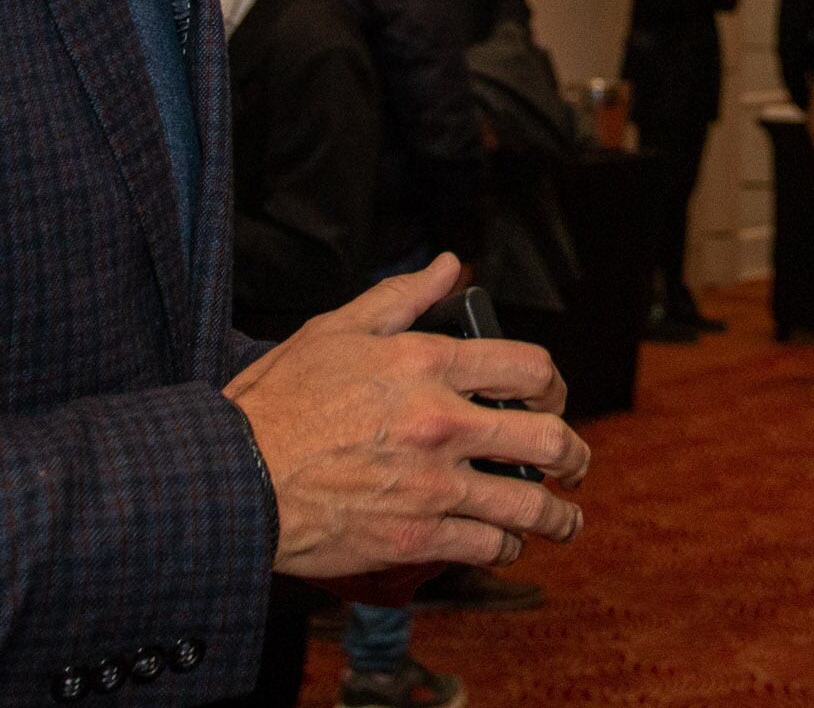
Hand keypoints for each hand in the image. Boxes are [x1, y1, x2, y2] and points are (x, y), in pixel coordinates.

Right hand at [227, 254, 590, 580]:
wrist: (236, 477)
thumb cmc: (278, 401)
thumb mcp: (336, 329)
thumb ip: (402, 297)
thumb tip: (449, 266)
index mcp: (427, 364)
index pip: (526, 367)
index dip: (553, 384)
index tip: (552, 398)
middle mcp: (442, 422)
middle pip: (547, 439)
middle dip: (574, 456)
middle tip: (576, 465)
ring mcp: (434, 484)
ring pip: (528, 504)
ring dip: (556, 515)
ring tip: (564, 520)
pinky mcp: (416, 534)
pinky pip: (486, 545)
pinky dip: (504, 547)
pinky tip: (504, 544)